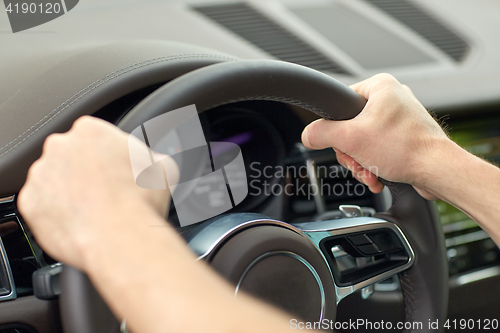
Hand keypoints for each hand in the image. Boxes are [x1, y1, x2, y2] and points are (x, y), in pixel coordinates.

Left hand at [18, 116, 177, 269]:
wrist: (121, 237)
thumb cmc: (141, 201)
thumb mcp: (162, 168)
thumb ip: (150, 157)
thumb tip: (152, 163)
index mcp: (90, 130)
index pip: (95, 137)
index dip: (108, 155)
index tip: (116, 169)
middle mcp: (59, 147)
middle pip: (71, 155)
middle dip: (85, 171)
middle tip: (106, 191)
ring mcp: (40, 175)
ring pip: (54, 181)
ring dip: (69, 192)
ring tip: (94, 211)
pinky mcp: (29, 204)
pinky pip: (43, 206)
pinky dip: (57, 214)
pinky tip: (80, 222)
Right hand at [302, 73, 449, 198]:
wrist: (437, 170)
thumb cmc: (406, 149)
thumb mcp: (350, 139)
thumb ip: (322, 134)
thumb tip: (308, 135)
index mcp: (380, 86)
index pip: (340, 103)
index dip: (335, 127)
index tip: (341, 142)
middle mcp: (391, 98)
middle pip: (350, 127)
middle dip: (351, 152)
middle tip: (357, 161)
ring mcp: (399, 117)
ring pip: (363, 141)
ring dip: (361, 162)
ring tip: (370, 172)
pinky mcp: (405, 136)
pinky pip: (378, 148)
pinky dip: (374, 164)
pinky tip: (378, 175)